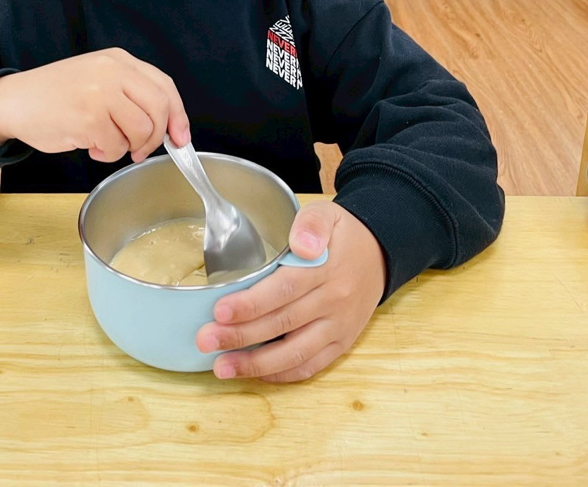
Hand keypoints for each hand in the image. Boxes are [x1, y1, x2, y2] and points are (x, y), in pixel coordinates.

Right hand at [0, 48, 189, 160]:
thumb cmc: (56, 95)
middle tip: (141, 150)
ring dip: (127, 147)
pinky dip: (107, 153)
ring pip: (142, 130)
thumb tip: (167, 126)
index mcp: (118, 60)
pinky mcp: (89, 118)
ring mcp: (101, 93)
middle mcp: (113, 71)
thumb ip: (129, 93)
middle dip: (156, 136)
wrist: (14, 101)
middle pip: (160, 108)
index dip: (178, 115)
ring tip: (106, 143)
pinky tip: (89, 145)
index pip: (164, 86)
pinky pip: (116, 146)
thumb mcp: (96, 78)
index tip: (181, 137)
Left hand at [197, 201, 386, 382]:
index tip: (220, 311)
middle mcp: (333, 301)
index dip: (251, 304)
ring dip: (256, 364)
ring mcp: (338, 326)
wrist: (381, 253)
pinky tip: (255, 373)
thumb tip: (302, 244)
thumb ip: (311, 224)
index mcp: (325, 268)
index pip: (284, 289)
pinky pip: (311, 366)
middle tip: (206, 341)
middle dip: (240, 336)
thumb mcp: (328, 214)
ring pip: (295, 353)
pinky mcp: (341, 343)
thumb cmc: (343, 234)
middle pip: (282, 323)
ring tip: (222, 367)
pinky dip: (282, 374)